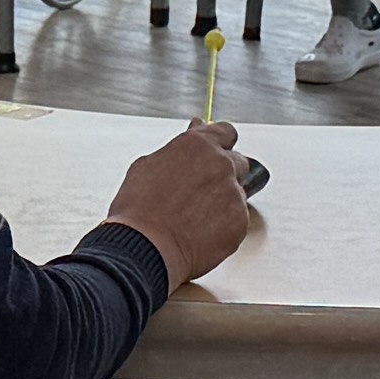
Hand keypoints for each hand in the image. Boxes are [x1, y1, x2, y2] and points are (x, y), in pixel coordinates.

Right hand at [105, 121, 262, 293]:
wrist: (144, 248)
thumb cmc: (139, 210)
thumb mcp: (148, 165)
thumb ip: (178, 148)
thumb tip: (193, 130)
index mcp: (198, 145)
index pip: (226, 131)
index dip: (221, 142)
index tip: (217, 149)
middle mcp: (221, 164)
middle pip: (238, 162)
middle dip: (224, 173)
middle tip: (200, 191)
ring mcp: (233, 193)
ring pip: (237, 193)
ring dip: (223, 201)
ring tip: (194, 218)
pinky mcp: (240, 221)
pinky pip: (238, 219)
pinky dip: (225, 225)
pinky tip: (200, 232)